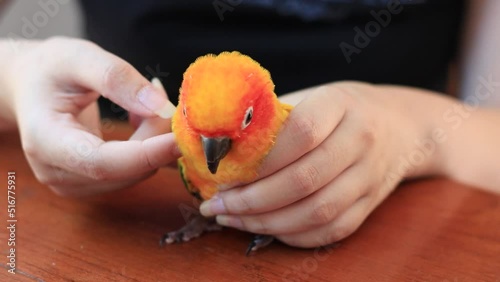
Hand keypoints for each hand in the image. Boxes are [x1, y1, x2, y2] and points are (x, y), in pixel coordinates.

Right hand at [7, 37, 178, 195]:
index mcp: (45, 140)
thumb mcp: (79, 58)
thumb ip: (118, 78)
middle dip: (155, 137)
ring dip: (153, 141)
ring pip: (136, 173)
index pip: (102, 162)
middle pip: (125, 169)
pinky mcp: (90, 184)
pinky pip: (134, 172)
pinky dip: (147, 148)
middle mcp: (57, 172)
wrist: (32, 87)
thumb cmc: (51, 70)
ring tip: (141, 102)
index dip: (147, 154)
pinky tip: (136, 119)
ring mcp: (73, 184)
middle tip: (160, 96)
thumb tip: (161, 108)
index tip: (181, 138)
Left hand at [200, 82, 434, 247]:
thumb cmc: (342, 109)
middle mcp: (361, 141)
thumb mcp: (312, 97)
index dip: (260, 159)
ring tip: (230, 219)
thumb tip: (218, 145)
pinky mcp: (370, 204)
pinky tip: (263, 228)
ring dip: (266, 223)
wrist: (401, 126)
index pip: (302, 133)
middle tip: (216, 204)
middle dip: (252, 199)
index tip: (224, 172)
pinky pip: (330, 231)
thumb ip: (272, 118)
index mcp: (341, 104)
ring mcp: (369, 177)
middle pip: (305, 180)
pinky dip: (292, 236)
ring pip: (317, 212)